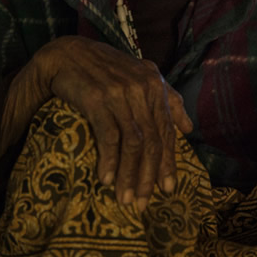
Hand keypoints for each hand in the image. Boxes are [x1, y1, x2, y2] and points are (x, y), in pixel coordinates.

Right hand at [18, 36, 192, 211]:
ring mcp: (120, 94)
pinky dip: (109, 161)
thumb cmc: (105, 69)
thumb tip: (189, 127)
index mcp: (155, 85)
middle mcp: (141, 89)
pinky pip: (109, 136)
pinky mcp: (97, 99)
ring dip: (129, 175)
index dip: (168, 162)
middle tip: (143, 202)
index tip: (167, 189)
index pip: (166, 130)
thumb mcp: (141, 76)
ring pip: (132, 143)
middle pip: (152, 141)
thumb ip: (167, 99)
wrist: (67, 55)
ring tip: (125, 198)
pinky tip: (105, 179)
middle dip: (149, 176)